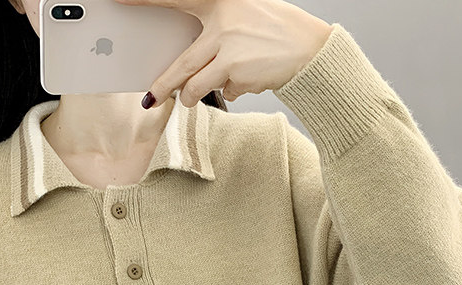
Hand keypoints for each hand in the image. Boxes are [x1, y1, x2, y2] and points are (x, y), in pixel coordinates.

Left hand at [113, 0, 332, 106]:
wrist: (311, 50)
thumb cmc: (278, 33)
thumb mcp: (245, 16)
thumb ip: (217, 30)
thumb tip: (190, 62)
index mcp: (222, 1)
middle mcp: (222, 23)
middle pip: (181, 63)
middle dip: (163, 86)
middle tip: (151, 97)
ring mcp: (230, 50)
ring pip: (196, 85)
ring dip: (194, 97)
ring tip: (196, 98)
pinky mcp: (238, 73)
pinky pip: (223, 92)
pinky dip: (231, 92)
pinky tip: (247, 79)